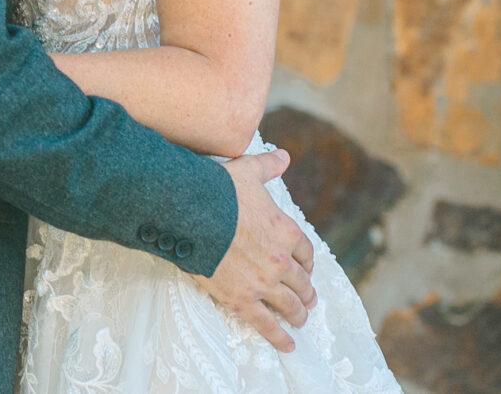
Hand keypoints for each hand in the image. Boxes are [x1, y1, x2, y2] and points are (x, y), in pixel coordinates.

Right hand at [201, 149, 314, 351]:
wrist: (191, 213)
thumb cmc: (219, 191)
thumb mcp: (248, 171)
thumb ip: (268, 166)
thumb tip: (283, 156)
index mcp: (286, 230)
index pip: (305, 252)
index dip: (307, 263)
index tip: (306, 269)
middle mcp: (280, 260)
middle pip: (301, 282)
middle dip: (307, 292)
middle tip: (309, 301)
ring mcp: (263, 282)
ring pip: (289, 305)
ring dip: (298, 314)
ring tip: (300, 320)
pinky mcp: (242, 299)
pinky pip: (266, 324)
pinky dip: (279, 337)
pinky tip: (288, 344)